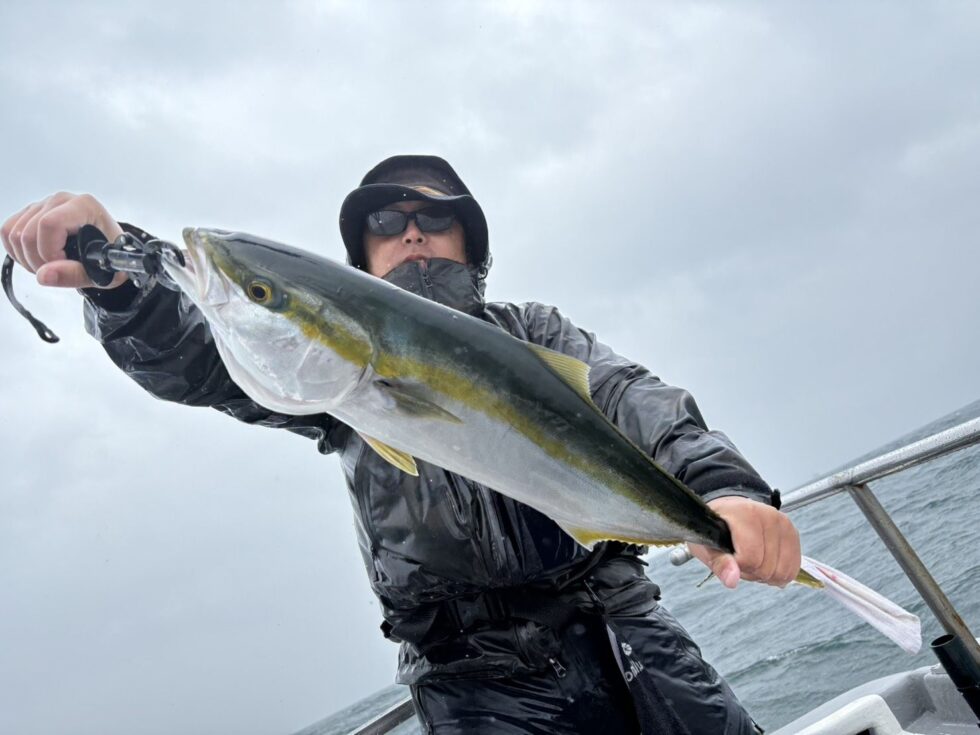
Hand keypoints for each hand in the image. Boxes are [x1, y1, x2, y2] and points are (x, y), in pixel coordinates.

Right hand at [1, 192, 127, 288]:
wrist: (109, 251)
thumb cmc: (110, 257)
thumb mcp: (103, 272)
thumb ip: (74, 274)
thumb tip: (44, 275)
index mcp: (84, 207)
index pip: (49, 224)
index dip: (49, 252)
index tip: (64, 266)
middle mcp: (61, 200)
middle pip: (27, 232)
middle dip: (37, 261)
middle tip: (57, 271)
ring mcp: (43, 204)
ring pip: (13, 233)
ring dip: (26, 258)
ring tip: (50, 265)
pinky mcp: (31, 213)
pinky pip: (8, 231)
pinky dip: (17, 251)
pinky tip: (38, 258)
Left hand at [688, 495, 800, 588]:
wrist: (730, 512)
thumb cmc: (716, 528)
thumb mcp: (707, 545)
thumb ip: (719, 563)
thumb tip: (733, 580)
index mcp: (744, 514)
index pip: (751, 557)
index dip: (739, 567)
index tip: (730, 559)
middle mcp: (768, 515)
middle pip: (767, 567)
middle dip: (751, 572)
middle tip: (740, 560)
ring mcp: (784, 524)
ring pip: (782, 571)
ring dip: (765, 575)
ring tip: (752, 561)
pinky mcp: (793, 533)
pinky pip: (793, 569)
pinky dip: (778, 574)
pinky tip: (765, 563)